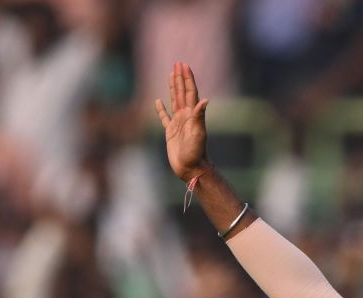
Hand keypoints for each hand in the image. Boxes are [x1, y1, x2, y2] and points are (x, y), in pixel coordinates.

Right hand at [155, 61, 209, 183]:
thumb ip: (199, 116)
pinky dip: (161, 109)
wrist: (190, 168)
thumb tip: (204, 100)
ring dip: (173, 87)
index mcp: (192, 115)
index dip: (187, 78)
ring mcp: (178, 123)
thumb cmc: (196, 153)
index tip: (184, 65)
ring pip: (174, 100)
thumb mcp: (198, 134)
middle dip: (180, 77)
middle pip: (182, 92)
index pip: (190, 92)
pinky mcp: (170, 132)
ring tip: (171, 75)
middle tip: (178, 63)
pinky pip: (164, 117)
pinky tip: (158, 101)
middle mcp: (185, 116)